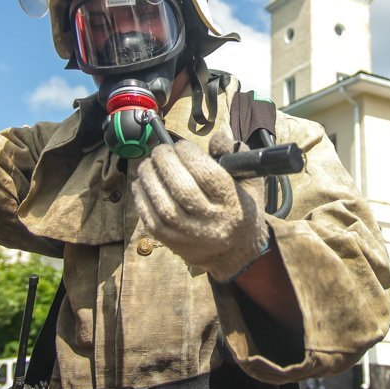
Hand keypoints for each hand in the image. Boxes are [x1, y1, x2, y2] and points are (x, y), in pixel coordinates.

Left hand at [134, 131, 268, 281]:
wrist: (234, 251)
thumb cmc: (240, 207)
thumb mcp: (248, 179)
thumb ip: (234, 154)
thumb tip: (216, 137)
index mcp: (232, 203)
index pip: (206, 174)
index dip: (188, 154)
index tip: (182, 145)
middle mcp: (212, 222)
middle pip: (182, 188)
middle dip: (166, 162)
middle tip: (160, 150)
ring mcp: (190, 235)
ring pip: (163, 204)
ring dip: (149, 178)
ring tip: (148, 164)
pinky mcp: (172, 243)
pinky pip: (150, 219)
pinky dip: (141, 198)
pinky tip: (141, 183)